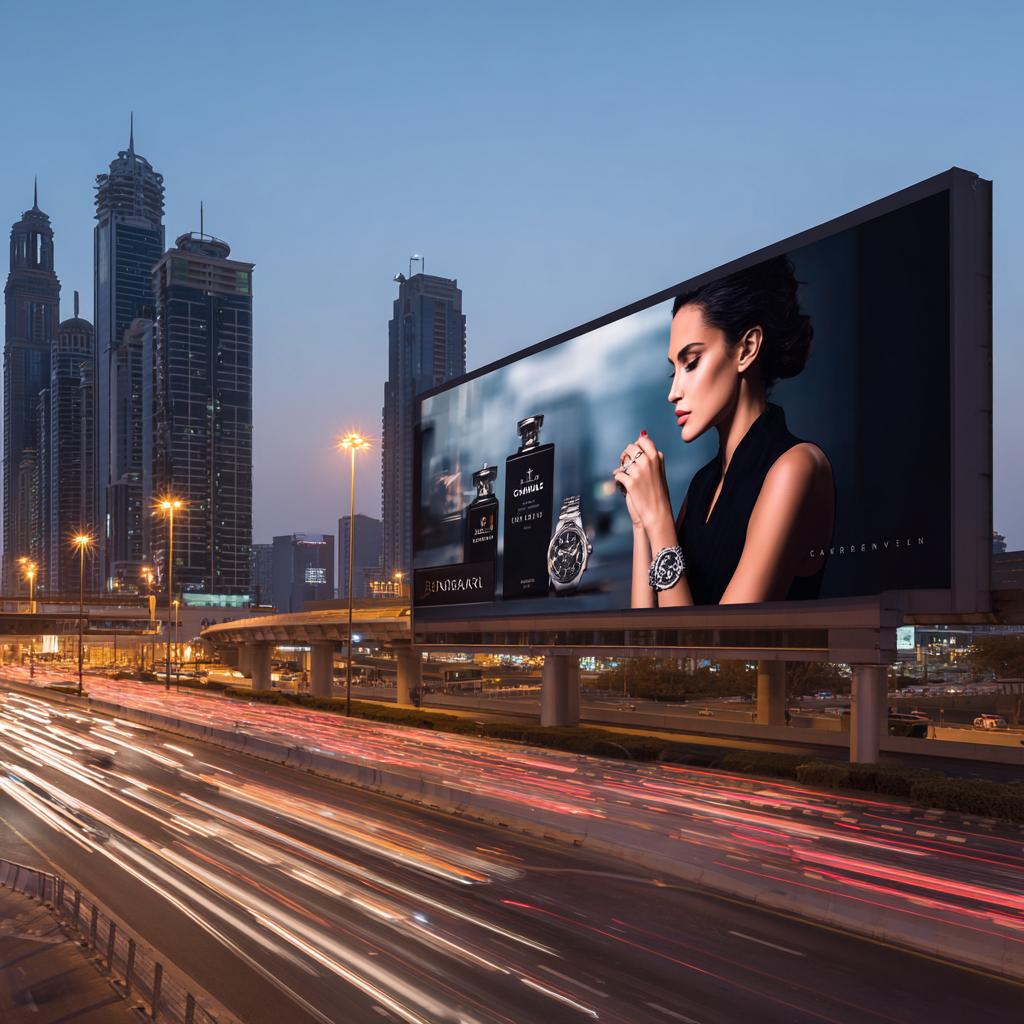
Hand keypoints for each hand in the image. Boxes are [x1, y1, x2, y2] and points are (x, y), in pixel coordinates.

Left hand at [613, 433, 675, 548]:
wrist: (657, 512)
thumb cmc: (657, 492)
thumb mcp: (659, 470)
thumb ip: (651, 456)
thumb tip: (641, 437)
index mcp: (657, 456)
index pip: (643, 440)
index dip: (636, 446)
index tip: (635, 455)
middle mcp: (648, 461)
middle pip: (630, 448)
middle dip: (626, 455)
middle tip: (626, 465)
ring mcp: (639, 471)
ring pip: (623, 461)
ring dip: (622, 468)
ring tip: (627, 477)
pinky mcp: (631, 482)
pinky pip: (618, 474)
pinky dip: (619, 479)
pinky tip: (624, 485)